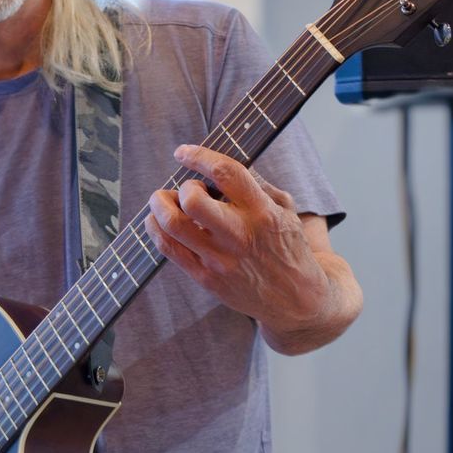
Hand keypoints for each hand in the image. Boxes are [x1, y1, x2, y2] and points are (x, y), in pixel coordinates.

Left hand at [147, 144, 329, 337]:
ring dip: (160, 205)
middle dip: (183, 186)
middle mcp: (240, 235)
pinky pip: (169, 249)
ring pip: (173, 225)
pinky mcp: (207, 279)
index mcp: (262, 212)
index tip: (184, 153)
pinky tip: (156, 220)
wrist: (296, 299)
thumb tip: (223, 165)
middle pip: (193, 200)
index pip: (225, 173)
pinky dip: (156, 229)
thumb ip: (256, 184)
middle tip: (187, 188)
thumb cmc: (289, 248)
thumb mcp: (285, 209)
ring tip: (164, 201)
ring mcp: (221, 259)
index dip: (199, 156)